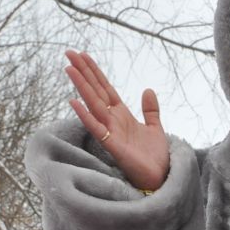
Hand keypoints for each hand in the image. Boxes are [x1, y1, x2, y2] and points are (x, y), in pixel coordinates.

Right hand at [65, 49, 169, 192]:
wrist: (161, 177)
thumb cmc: (155, 157)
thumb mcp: (155, 128)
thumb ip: (150, 110)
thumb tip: (148, 90)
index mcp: (122, 115)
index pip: (105, 88)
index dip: (94, 71)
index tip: (83, 54)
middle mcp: (113, 121)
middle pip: (95, 91)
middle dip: (83, 72)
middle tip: (68, 52)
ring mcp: (111, 132)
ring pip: (93, 105)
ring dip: (81, 87)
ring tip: (69, 69)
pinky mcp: (113, 146)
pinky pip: (96, 129)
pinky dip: (85, 116)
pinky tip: (73, 102)